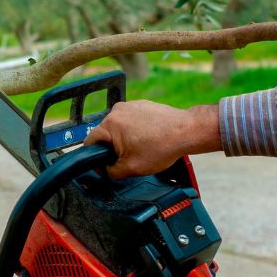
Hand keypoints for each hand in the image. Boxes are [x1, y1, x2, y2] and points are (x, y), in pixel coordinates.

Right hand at [83, 100, 220, 178]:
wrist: (187, 131)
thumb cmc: (162, 147)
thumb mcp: (131, 168)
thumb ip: (111, 171)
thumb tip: (105, 170)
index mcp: (109, 124)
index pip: (90, 141)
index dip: (95, 157)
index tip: (104, 164)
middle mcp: (117, 111)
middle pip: (105, 134)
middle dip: (114, 147)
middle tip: (129, 157)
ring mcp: (130, 105)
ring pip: (119, 127)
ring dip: (125, 138)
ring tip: (143, 147)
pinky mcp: (142, 105)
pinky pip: (132, 119)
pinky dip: (137, 129)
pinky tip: (150, 138)